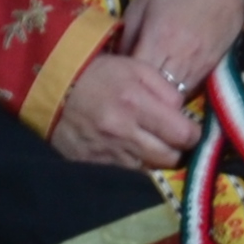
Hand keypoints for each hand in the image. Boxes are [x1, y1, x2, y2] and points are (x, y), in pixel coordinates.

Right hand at [50, 47, 203, 169]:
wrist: (51, 90)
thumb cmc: (99, 75)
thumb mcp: (136, 68)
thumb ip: (166, 90)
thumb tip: (183, 114)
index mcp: (136, 104)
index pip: (183, 135)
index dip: (192, 134)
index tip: (189, 129)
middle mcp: (123, 133)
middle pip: (170, 158)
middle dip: (176, 149)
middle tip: (170, 139)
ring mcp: (107, 154)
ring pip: (149, 170)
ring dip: (154, 159)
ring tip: (149, 144)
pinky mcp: (94, 166)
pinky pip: (126, 175)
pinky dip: (133, 166)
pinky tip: (130, 152)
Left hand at [112, 0, 243, 97]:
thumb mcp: (140, 6)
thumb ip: (126, 39)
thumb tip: (116, 66)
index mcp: (159, 38)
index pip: (137, 78)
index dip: (124, 84)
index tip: (114, 83)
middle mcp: (181, 56)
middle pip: (157, 94)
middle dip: (142, 95)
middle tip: (127, 92)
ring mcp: (199, 64)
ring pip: (176, 97)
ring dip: (160, 97)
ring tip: (147, 92)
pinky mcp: (212, 67)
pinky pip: (191, 90)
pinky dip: (177, 91)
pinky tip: (167, 84)